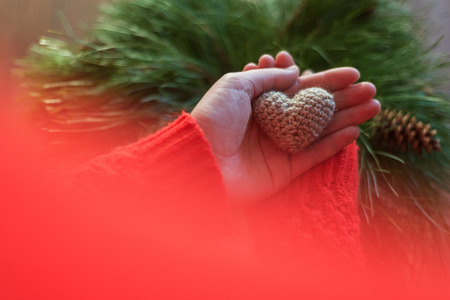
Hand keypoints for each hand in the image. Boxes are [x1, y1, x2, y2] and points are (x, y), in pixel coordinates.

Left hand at [191, 52, 379, 205]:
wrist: (200, 159)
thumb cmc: (214, 119)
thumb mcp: (235, 85)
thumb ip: (267, 78)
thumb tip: (295, 72)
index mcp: (262, 102)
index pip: (301, 88)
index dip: (326, 80)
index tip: (351, 73)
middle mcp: (273, 124)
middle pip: (316, 108)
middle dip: (344, 98)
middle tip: (371, 89)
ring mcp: (279, 147)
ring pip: (321, 130)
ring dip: (347, 118)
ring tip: (374, 106)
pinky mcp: (283, 171)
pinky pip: (314, 155)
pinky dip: (335, 144)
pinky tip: (355, 131)